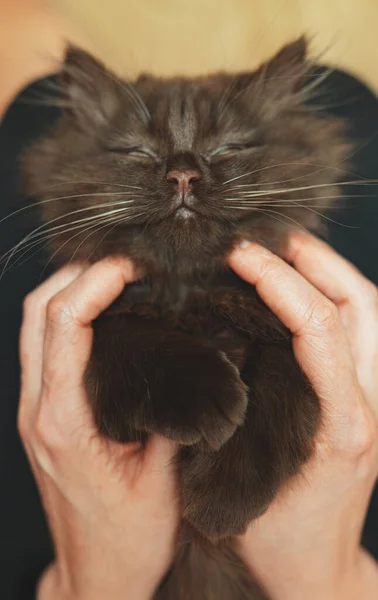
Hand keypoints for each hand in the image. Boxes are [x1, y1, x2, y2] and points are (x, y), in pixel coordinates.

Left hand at [18, 258, 178, 599]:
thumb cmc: (128, 537)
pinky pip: (43, 346)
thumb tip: (197, 363)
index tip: (133, 263)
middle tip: (127, 260)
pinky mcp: (43, 413)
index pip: (66, 325)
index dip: (96, 281)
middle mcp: (39, 409)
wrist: (94, 573)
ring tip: (117, 275)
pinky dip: (68, 314)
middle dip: (78, 272)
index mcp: (65, 422)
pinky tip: (104, 312)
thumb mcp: (163, 479)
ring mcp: (35, 410)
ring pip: (33, 324)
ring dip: (69, 289)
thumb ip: (174, 417)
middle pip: (37, 312)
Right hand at [229, 235, 377, 599]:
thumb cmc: (280, 536)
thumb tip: (216, 357)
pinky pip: (359, 332)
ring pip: (368, 313)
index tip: (242, 258)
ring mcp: (375, 401)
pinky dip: (329, 297)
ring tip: (281, 251)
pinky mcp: (365, 400)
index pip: (323, 331)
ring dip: (328, 272)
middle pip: (363, 305)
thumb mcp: (248, 483)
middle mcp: (370, 405)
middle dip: (316, 260)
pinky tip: (293, 291)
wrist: (317, 571)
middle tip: (266, 237)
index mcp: (343, 425)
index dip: (282, 285)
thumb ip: (236, 424)